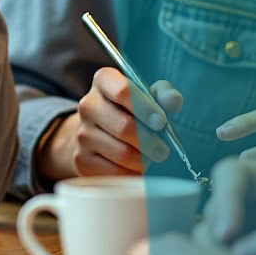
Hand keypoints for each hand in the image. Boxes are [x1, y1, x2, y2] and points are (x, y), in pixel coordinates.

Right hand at [37, 67, 180, 180]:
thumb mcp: (147, 95)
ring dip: (144, 159)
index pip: (123, 91)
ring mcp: (82, 133)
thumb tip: (174, 101)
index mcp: (103, 81)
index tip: (161, 122)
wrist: (98, 132)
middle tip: (164, 149)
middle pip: (124, 127)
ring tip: (152, 158)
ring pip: (121, 152)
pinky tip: (138, 167)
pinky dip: (132, 173)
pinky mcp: (81, 159)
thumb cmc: (130, 111)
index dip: (145, 107)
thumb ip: (163, 94)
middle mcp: (88, 105)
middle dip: (150, 141)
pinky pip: (114, 171)